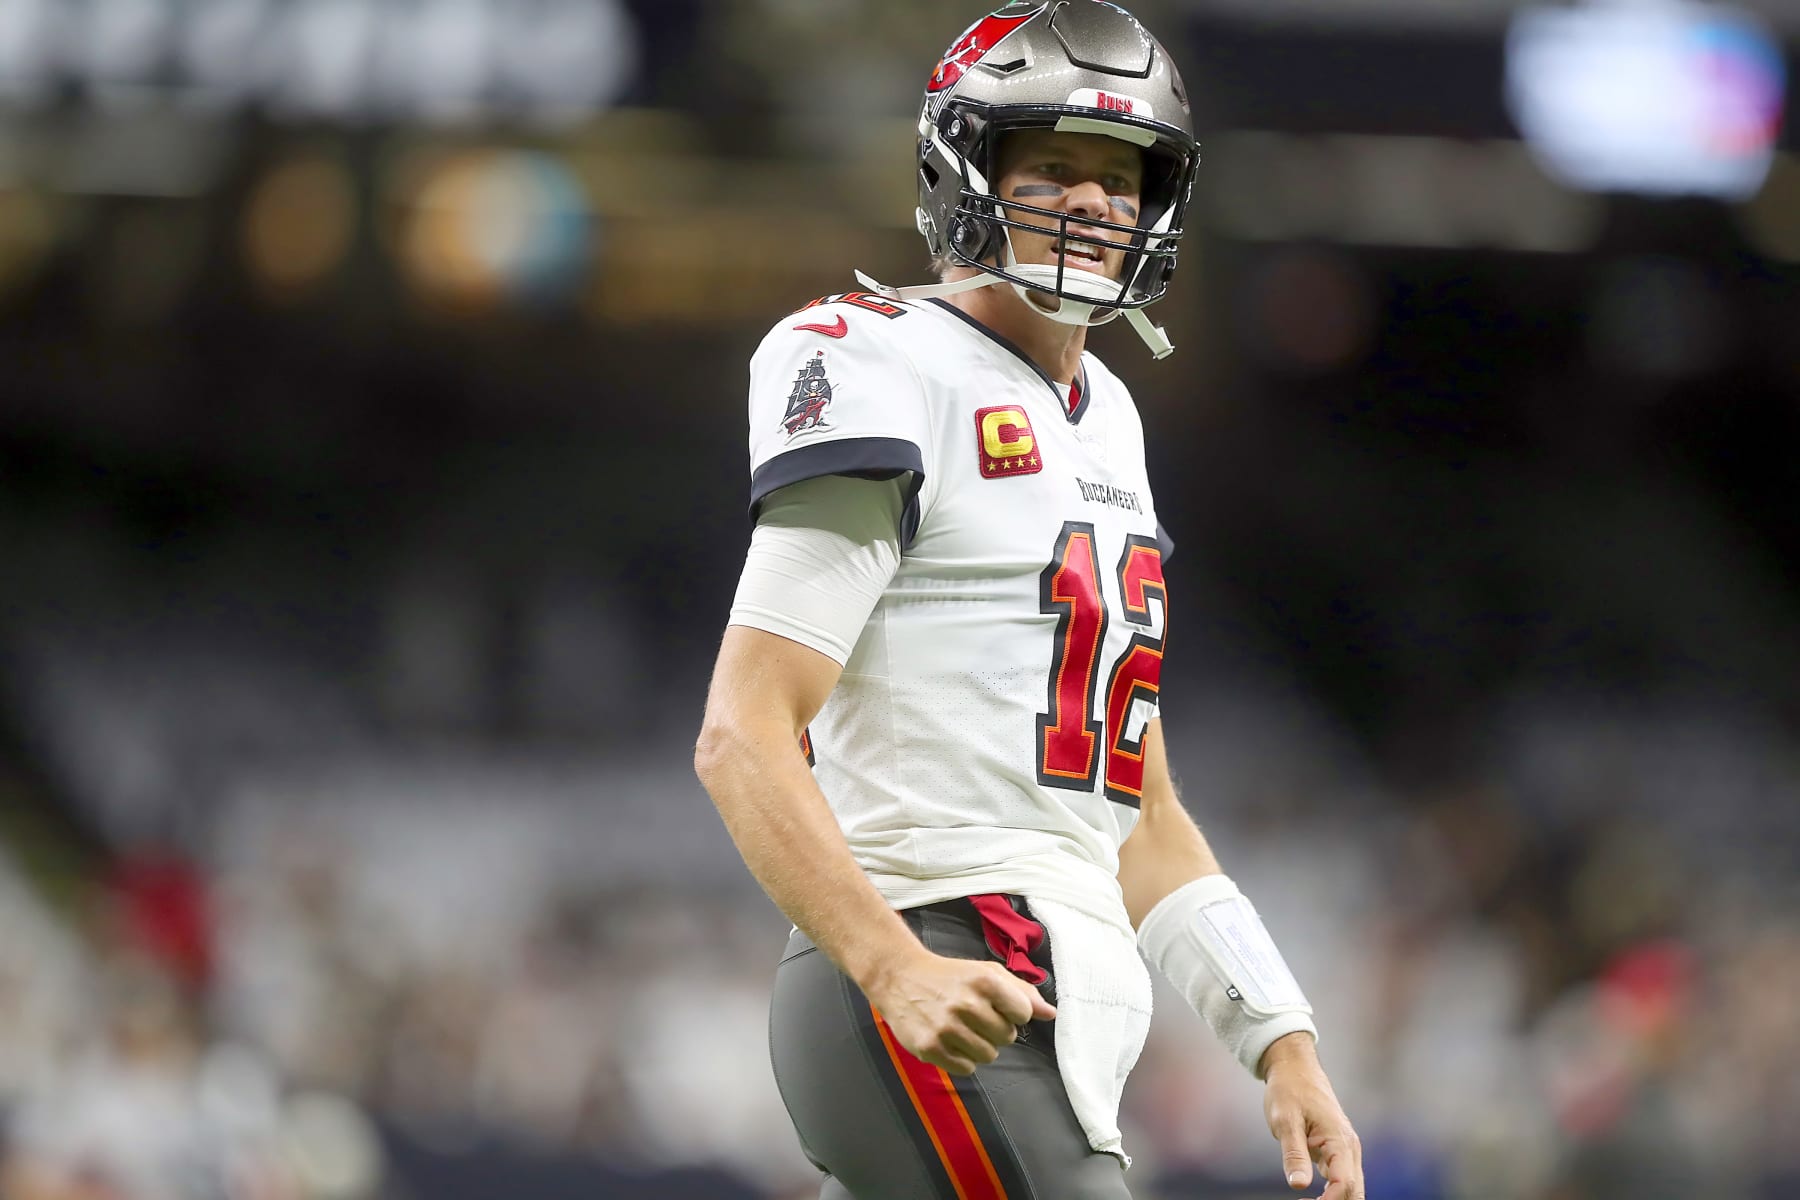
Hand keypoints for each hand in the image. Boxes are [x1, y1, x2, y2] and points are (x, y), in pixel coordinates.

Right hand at [863, 948, 1056, 1074]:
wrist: (899, 978)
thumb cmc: (949, 976)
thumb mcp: (986, 973)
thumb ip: (1021, 992)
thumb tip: (1050, 1014)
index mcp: (985, 981)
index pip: (1023, 1014)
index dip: (1013, 1012)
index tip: (997, 1006)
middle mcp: (966, 1004)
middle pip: (1007, 1037)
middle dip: (995, 1029)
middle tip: (974, 1016)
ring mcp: (947, 1028)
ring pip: (989, 1056)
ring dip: (979, 1045)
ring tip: (961, 1028)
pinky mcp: (930, 1048)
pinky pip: (966, 1069)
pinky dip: (961, 1059)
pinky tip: (949, 1040)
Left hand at [1261, 1033, 1362, 1199]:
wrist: (1295, 1068)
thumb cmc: (1289, 1090)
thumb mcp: (1285, 1120)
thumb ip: (1294, 1154)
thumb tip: (1298, 1185)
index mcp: (1340, 1141)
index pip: (1344, 1185)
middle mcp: (1349, 1148)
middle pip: (1355, 1192)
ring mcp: (1345, 1150)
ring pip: (1352, 1188)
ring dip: (1334, 1199)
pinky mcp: (1337, 1151)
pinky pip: (1342, 1179)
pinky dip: (1332, 1193)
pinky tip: (1313, 1197)